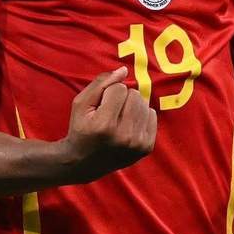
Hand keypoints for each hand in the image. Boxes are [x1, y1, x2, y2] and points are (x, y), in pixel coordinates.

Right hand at [61, 66, 156, 182]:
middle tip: (110, 111)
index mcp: (105, 125)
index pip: (120, 88)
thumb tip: (124, 70)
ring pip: (144, 103)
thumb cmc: (81, 128)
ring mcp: (137, 144)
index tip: (101, 105)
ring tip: (119, 118)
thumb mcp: (81, 103)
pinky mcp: (146, 148)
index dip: (109, 92)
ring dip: (132, 105)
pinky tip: (128, 124)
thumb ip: (101, 82)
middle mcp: (124, 136)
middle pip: (135, 94)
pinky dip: (141, 115)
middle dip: (122, 97)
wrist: (84, 163)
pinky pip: (152, 115)